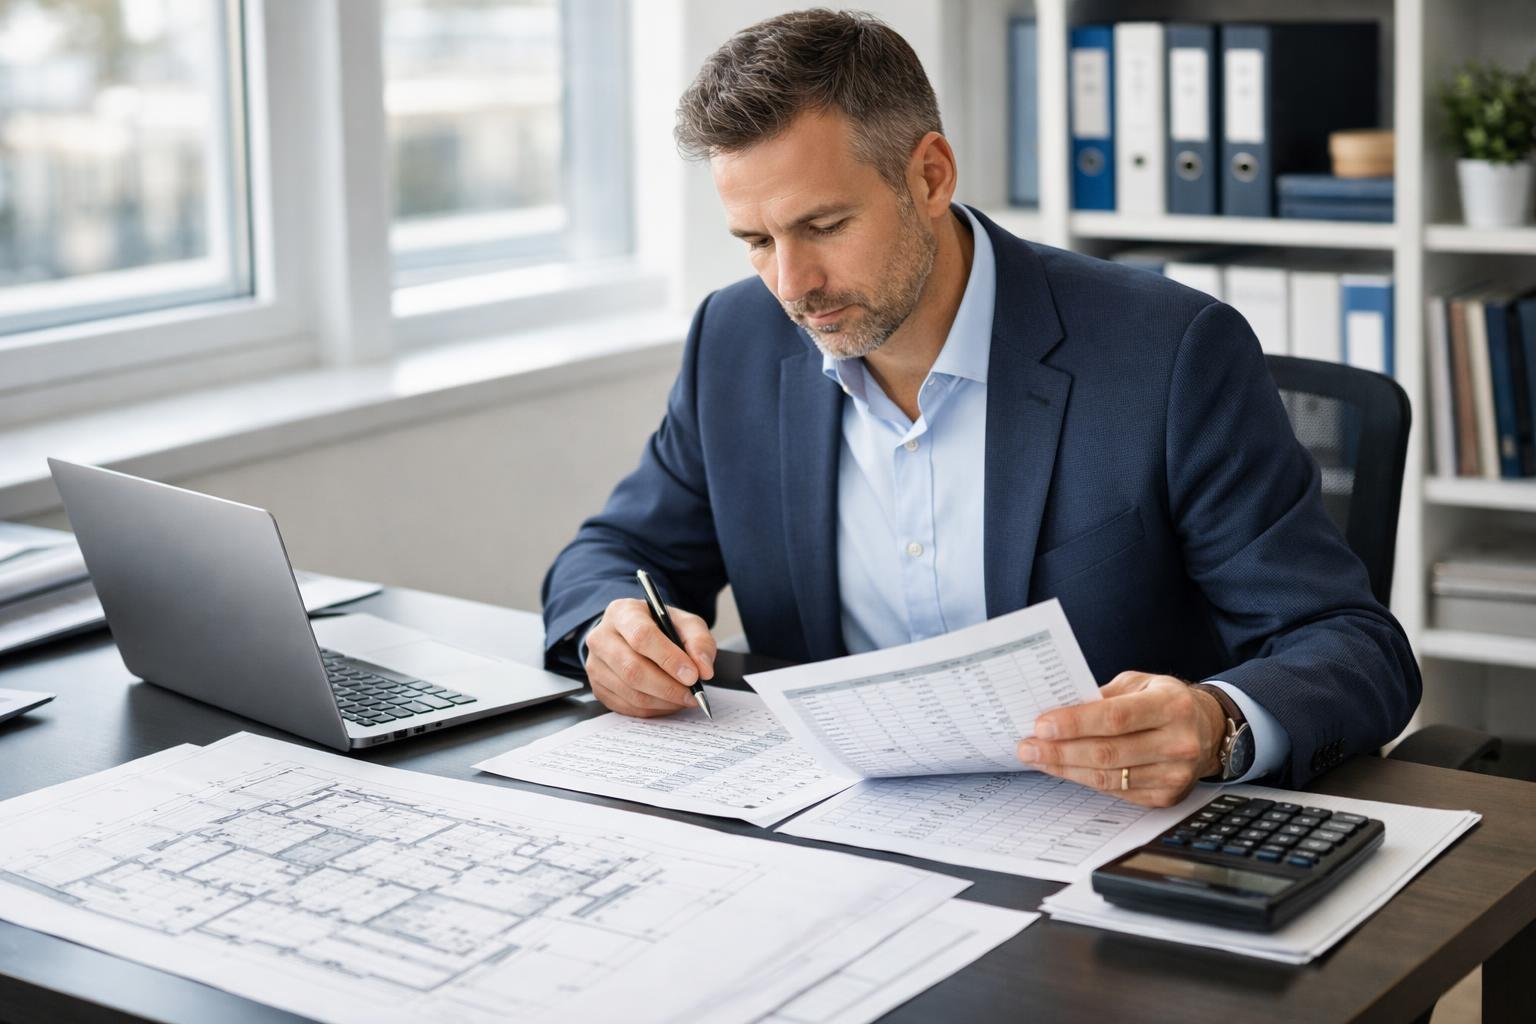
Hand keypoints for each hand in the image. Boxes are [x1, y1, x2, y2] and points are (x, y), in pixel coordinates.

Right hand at [585, 597, 715, 717]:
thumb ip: (699, 641)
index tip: (692, 676)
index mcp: (622, 613)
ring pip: (630, 692)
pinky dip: (653, 710)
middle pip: (633, 669)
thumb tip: (703, 670)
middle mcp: (601, 637)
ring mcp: (595, 665)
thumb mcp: (685, 623)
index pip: (642, 636)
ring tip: (685, 698)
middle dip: (668, 687)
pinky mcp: (597, 687)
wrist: (633, 635)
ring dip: (663, 701)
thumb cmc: (659, 627)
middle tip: (693, 694)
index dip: (668, 659)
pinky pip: (626, 706)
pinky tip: (669, 703)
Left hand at [1016, 672, 1227, 807]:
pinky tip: (1064, 769)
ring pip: (1108, 778)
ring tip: (1037, 758)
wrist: (1207, 730)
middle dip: (1060, 750)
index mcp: (1172, 706)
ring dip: (1065, 769)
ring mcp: (1174, 775)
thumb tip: (1057, 712)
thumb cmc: (1165, 701)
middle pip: (1108, 753)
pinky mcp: (1166, 797)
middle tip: (1027, 746)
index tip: (1041, 725)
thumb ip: (1102, 697)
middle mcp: (1178, 743)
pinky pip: (1115, 792)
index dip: (1075, 723)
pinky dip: (1084, 780)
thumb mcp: (1139, 684)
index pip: (1116, 718)